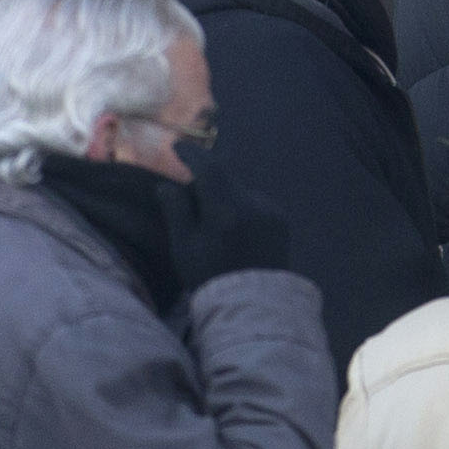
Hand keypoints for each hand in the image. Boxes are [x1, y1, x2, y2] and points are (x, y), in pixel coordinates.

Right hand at [159, 162, 293, 299]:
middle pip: (226, 178)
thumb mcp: (185, 247)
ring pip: (240, 191)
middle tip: (188, 194)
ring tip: (211, 223)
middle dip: (206, 180)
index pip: (210, 168)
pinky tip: (233, 231)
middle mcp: (254, 204)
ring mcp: (272, 211)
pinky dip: (240, 208)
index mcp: (227, 211)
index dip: (193, 154)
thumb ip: (177, 211)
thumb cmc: (210, 276)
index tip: (177, 146)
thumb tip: (166, 184)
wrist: (253, 303)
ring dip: (224, 196)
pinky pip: (255, 203)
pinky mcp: (282, 219)